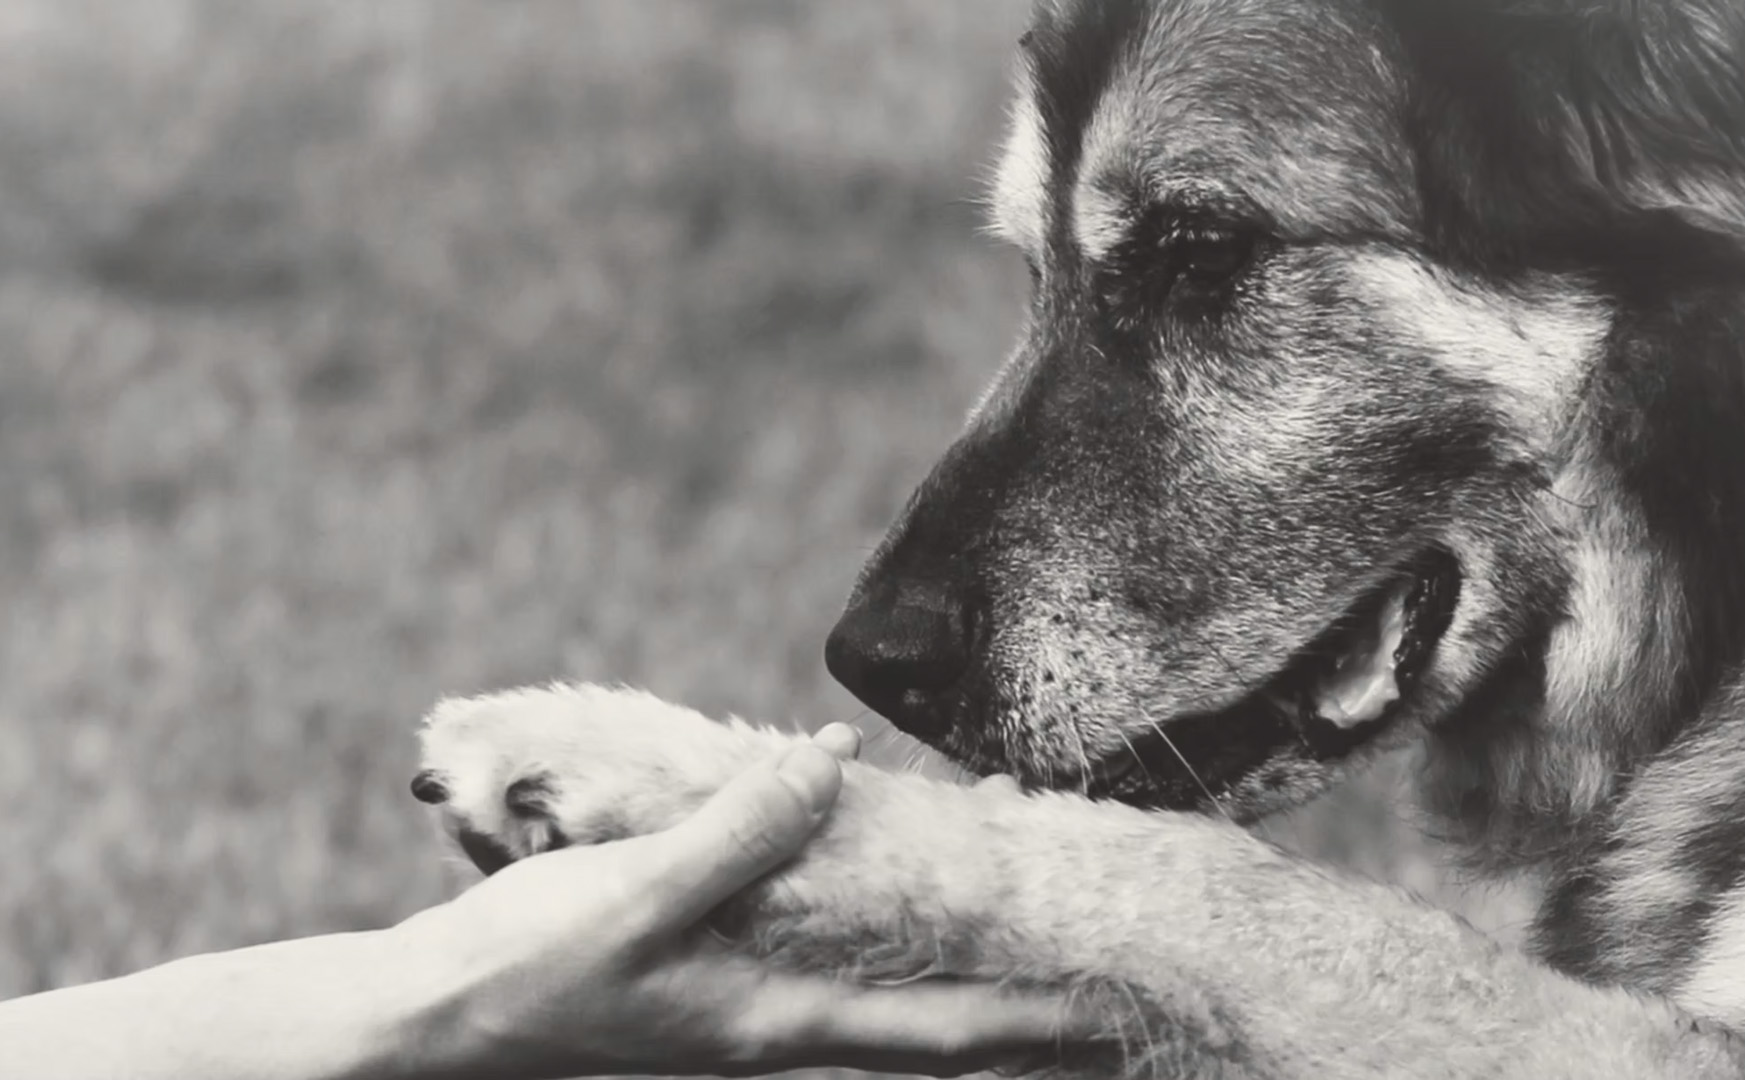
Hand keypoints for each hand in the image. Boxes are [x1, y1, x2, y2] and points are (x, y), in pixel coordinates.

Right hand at [393, 724, 1094, 1078]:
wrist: (431, 1019)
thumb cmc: (525, 970)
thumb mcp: (634, 894)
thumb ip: (740, 832)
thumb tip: (836, 765)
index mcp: (777, 1023)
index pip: (945, 1034)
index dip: (1039, 1022)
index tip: (1121, 1006)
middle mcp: (782, 1025)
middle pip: (937, 1021)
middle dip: (1026, 997)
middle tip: (1108, 953)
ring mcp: (752, 1005)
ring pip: (890, 986)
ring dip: (963, 955)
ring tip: (1027, 901)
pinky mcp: (718, 975)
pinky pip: (831, 949)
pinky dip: (885, 918)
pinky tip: (891, 868)